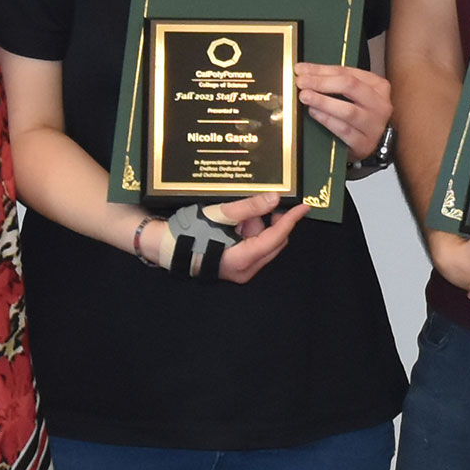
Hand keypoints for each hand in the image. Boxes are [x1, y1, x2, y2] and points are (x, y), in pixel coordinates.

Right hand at [141, 192, 308, 284]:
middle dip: (270, 221)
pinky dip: (249, 232)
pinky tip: (233, 222)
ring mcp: (241, 270)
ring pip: (263, 243)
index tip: (304, 206)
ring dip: (256, 225)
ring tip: (236, 214)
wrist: (165, 247)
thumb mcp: (219, 215)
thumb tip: (274, 199)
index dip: (291, 220)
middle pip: (274, 242)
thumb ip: (248, 207)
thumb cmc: (189, 232)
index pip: (276, 237)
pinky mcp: (236, 266)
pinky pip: (253, 246)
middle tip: (260, 203)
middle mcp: (245, 270)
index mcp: (242, 260)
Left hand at [294, 63, 391, 162]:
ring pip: (348, 110)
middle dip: (321, 82)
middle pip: (350, 86)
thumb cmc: (363, 114)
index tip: (301, 70)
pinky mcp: (364, 143)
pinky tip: (314, 112)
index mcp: (378, 86)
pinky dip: (327, 120)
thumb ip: (335, 82)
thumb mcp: (356, 94)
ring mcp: (374, 125)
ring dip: (323, 101)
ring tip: (305, 96)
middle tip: (301, 82)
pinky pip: (343, 130)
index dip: (321, 70)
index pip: (347, 72)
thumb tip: (305, 72)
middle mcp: (379, 104)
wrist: (376, 143)